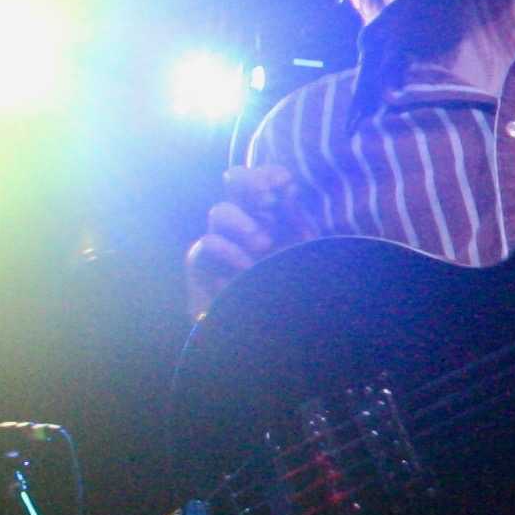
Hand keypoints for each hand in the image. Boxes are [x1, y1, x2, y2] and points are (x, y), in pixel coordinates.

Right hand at [183, 163, 317, 320]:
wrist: (282, 339)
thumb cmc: (304, 297)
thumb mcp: (311, 253)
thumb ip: (299, 218)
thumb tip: (287, 185)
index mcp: (279, 218)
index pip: (265, 180)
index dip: (270, 175)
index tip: (286, 185)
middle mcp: (250, 226)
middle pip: (235, 182)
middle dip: (250, 183)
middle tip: (270, 202)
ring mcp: (225, 246)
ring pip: (219, 211)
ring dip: (242, 223)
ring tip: (263, 245)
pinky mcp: (203, 268)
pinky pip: (206, 245)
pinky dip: (227, 251)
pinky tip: (247, 268)